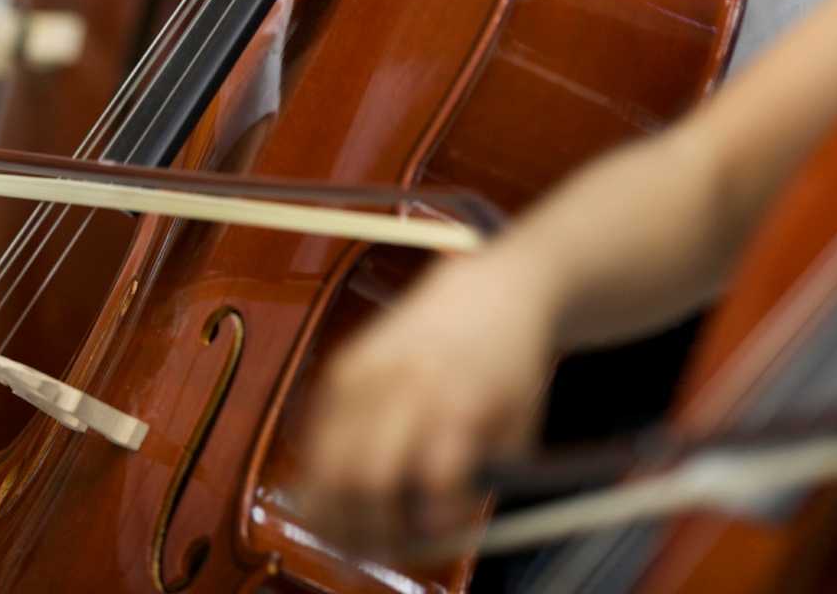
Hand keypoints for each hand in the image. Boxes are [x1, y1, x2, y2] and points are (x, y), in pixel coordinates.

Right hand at [297, 243, 559, 552]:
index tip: (446, 527)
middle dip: (373, 530)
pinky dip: (326, 473)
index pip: (432, 483)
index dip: (435, 523)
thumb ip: (479, 484)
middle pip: (362, 481)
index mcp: (460, 400)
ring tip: (362, 528)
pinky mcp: (343, 366)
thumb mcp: (518, 432)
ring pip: (325, 466)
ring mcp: (367, 371)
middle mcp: (406, 383)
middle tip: (390, 544)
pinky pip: (317, 438)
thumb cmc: (511, 367)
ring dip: (338, 510)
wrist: (489, 292)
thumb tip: (432, 529)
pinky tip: (351, 485)